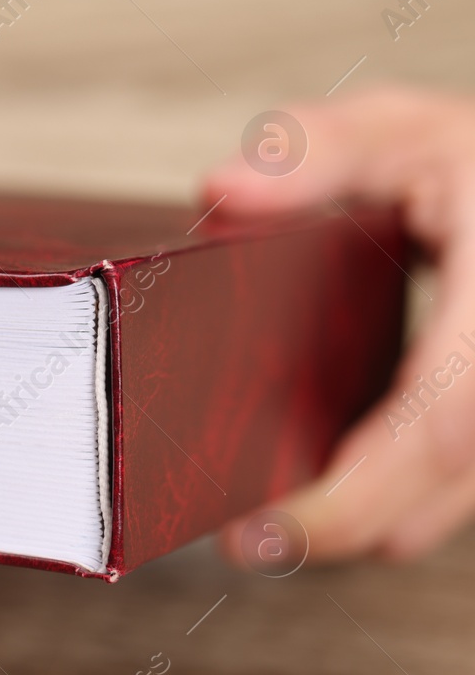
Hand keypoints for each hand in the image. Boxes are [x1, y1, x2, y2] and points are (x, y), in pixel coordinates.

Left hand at [203, 87, 474, 563]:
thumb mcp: (404, 132)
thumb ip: (315, 151)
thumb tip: (224, 191)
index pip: (445, 423)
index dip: (359, 491)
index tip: (268, 527)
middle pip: (450, 480)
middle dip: (347, 523)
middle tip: (247, 542)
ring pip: (461, 492)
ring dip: (373, 518)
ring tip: (277, 527)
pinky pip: (466, 478)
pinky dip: (402, 495)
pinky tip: (335, 490)